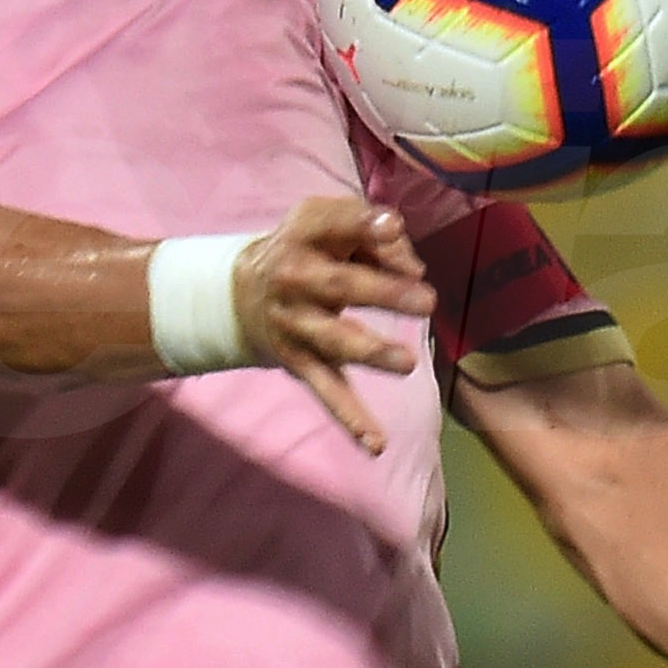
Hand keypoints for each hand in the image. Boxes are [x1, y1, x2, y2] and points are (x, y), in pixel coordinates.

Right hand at [233, 197, 436, 453]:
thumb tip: (414, 268)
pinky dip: (350, 419)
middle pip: (338, 286)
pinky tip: (376, 444)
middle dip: (384, 292)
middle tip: (426, 301)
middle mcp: (294, 279)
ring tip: (406, 363)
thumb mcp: (326, 223)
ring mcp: (296, 324)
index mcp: (304, 235)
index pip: (333, 224)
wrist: (240, 292)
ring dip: (371, 352)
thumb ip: (371, 234)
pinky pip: (327, 390)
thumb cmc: (306, 247)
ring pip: (334, 341)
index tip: (391, 226)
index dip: (361, 224)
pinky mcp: (300, 362)